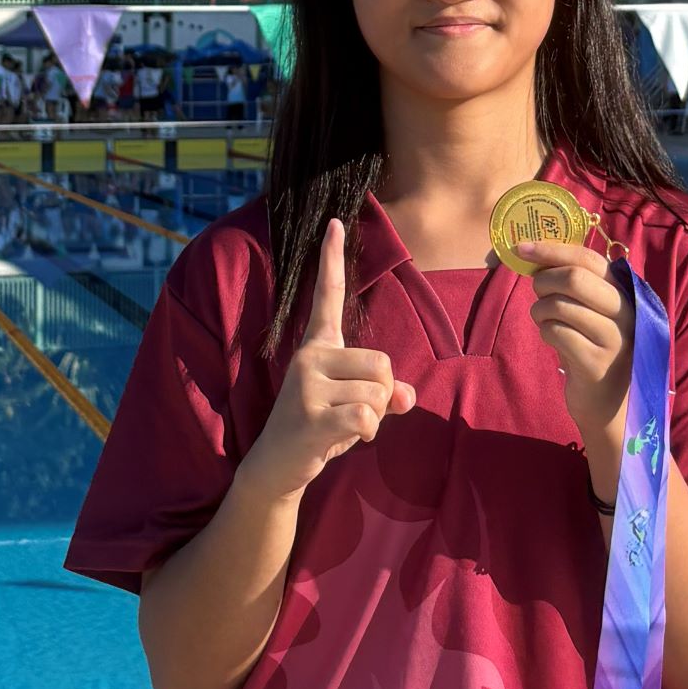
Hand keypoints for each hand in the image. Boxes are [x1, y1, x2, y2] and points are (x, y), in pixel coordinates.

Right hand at [242, 220, 415, 508]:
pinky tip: (341, 439)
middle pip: (384, 364)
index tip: (336, 222)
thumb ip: (385, 394)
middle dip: (382, 396)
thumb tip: (409, 396)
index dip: (331, 259)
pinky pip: (367, 416)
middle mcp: (309, 356)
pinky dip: (367, 433)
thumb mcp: (354, 405)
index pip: (327, 296)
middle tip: (352, 413)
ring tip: (342, 427)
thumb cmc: (320, 429)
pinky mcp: (311, 414)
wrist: (278, 466)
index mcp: (318, 346)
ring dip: (374, 418)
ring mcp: (306, 384)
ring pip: (379, 392)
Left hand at [521, 238, 634, 498]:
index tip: (522, 248)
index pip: (590, 259)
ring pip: (560, 306)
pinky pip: (556, 333)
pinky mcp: (596, 364)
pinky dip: (545, 332)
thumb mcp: (597, 314)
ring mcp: (614, 340)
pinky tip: (551, 339)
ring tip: (544, 320)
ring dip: (540, 310)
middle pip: (574, 278)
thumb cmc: (597, 351)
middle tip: (537, 292)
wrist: (613, 408)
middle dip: (544, 280)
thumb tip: (536, 256)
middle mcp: (626, 314)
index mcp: (626, 294)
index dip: (552, 249)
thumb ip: (578, 286)